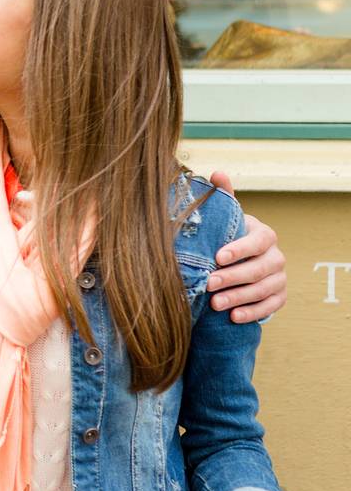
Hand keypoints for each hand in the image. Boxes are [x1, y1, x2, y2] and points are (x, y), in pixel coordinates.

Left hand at [207, 173, 286, 321]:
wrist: (240, 261)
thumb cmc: (228, 236)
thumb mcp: (226, 218)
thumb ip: (224, 197)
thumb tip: (217, 172)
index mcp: (264, 234)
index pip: (258, 241)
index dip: (240, 249)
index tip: (217, 257)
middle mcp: (276, 256)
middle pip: (259, 268)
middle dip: (233, 277)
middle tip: (209, 285)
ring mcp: (280, 278)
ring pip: (264, 289)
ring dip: (239, 298)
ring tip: (215, 304)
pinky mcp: (279, 297)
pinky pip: (271, 307)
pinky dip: (252, 312)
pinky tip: (234, 317)